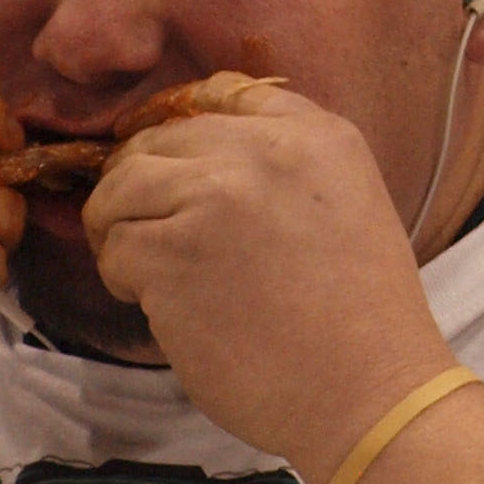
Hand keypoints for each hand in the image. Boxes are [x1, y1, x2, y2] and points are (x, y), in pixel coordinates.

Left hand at [83, 80, 458, 481]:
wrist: (369, 389)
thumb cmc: (361, 315)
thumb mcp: (347, 203)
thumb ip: (286, 167)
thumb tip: (199, 159)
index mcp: (318, 135)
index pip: (221, 94)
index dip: (183, 131)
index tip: (178, 172)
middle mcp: (265, 151)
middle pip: (160, 138)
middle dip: (144, 186)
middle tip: (156, 234)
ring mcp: (215, 198)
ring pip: (121, 187)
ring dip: (122, 229)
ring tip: (152, 270)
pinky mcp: (172, 255)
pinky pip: (114, 247)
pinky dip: (123, 277)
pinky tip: (162, 303)